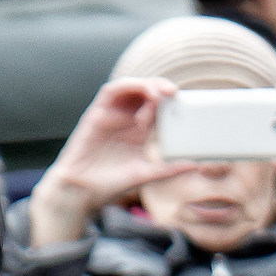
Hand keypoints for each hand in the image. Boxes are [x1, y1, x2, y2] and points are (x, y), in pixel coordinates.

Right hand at [28, 77, 192, 245]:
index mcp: (139, 132)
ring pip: (130, 88)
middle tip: (174, 93)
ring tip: (160, 92)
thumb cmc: (110, 184)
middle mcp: (126, 120)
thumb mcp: (146, 174)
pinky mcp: (96, 113)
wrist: (81, 191)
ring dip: (146, 85)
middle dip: (161, 88)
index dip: (172, 103)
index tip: (186, 105)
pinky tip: (140, 92)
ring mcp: (111, 115)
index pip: (159, 109)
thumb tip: (194, 165)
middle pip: (146, 94)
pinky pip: (111, 91)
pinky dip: (127, 86)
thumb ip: (168, 168)